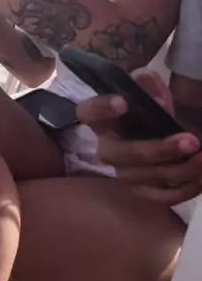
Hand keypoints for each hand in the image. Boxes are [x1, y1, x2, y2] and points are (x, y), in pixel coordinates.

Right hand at [77, 69, 201, 204]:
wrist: (155, 131)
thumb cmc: (147, 107)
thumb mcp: (147, 88)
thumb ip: (148, 83)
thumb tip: (158, 102)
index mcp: (101, 119)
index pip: (89, 112)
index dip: (103, 108)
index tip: (123, 103)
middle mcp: (107, 149)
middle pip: (125, 154)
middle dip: (160, 150)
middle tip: (191, 141)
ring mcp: (124, 173)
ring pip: (149, 177)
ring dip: (180, 170)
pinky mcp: (143, 191)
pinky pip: (163, 196)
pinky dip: (185, 189)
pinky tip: (201, 176)